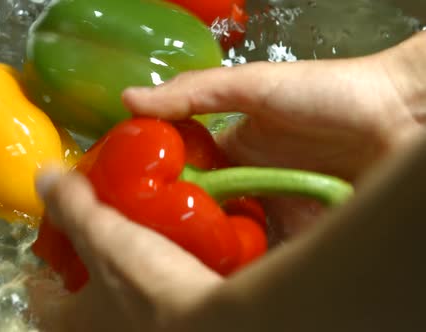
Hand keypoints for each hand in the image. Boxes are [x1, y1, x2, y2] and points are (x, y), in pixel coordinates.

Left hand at [28, 170, 223, 331]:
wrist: (220, 323)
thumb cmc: (148, 286)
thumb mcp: (105, 236)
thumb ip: (75, 207)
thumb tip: (46, 175)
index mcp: (74, 324)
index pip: (43, 303)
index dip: (42, 278)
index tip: (50, 257)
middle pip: (82, 310)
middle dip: (85, 280)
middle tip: (97, 246)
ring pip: (118, 313)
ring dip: (122, 286)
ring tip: (134, 251)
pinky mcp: (172, 330)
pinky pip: (154, 311)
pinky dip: (155, 292)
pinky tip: (169, 267)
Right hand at [122, 32, 425, 234]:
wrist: (399, 114)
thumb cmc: (326, 92)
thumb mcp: (252, 85)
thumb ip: (194, 93)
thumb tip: (130, 98)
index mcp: (233, 146)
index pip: (185, 171)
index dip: (157, 186)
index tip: (128, 202)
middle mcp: (248, 179)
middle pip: (204, 210)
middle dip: (179, 227)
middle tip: (150, 242)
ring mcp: (274, 207)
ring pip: (231, 236)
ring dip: (209, 248)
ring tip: (178, 262)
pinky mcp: (300, 231)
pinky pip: (266, 253)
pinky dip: (246, 264)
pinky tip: (221, 271)